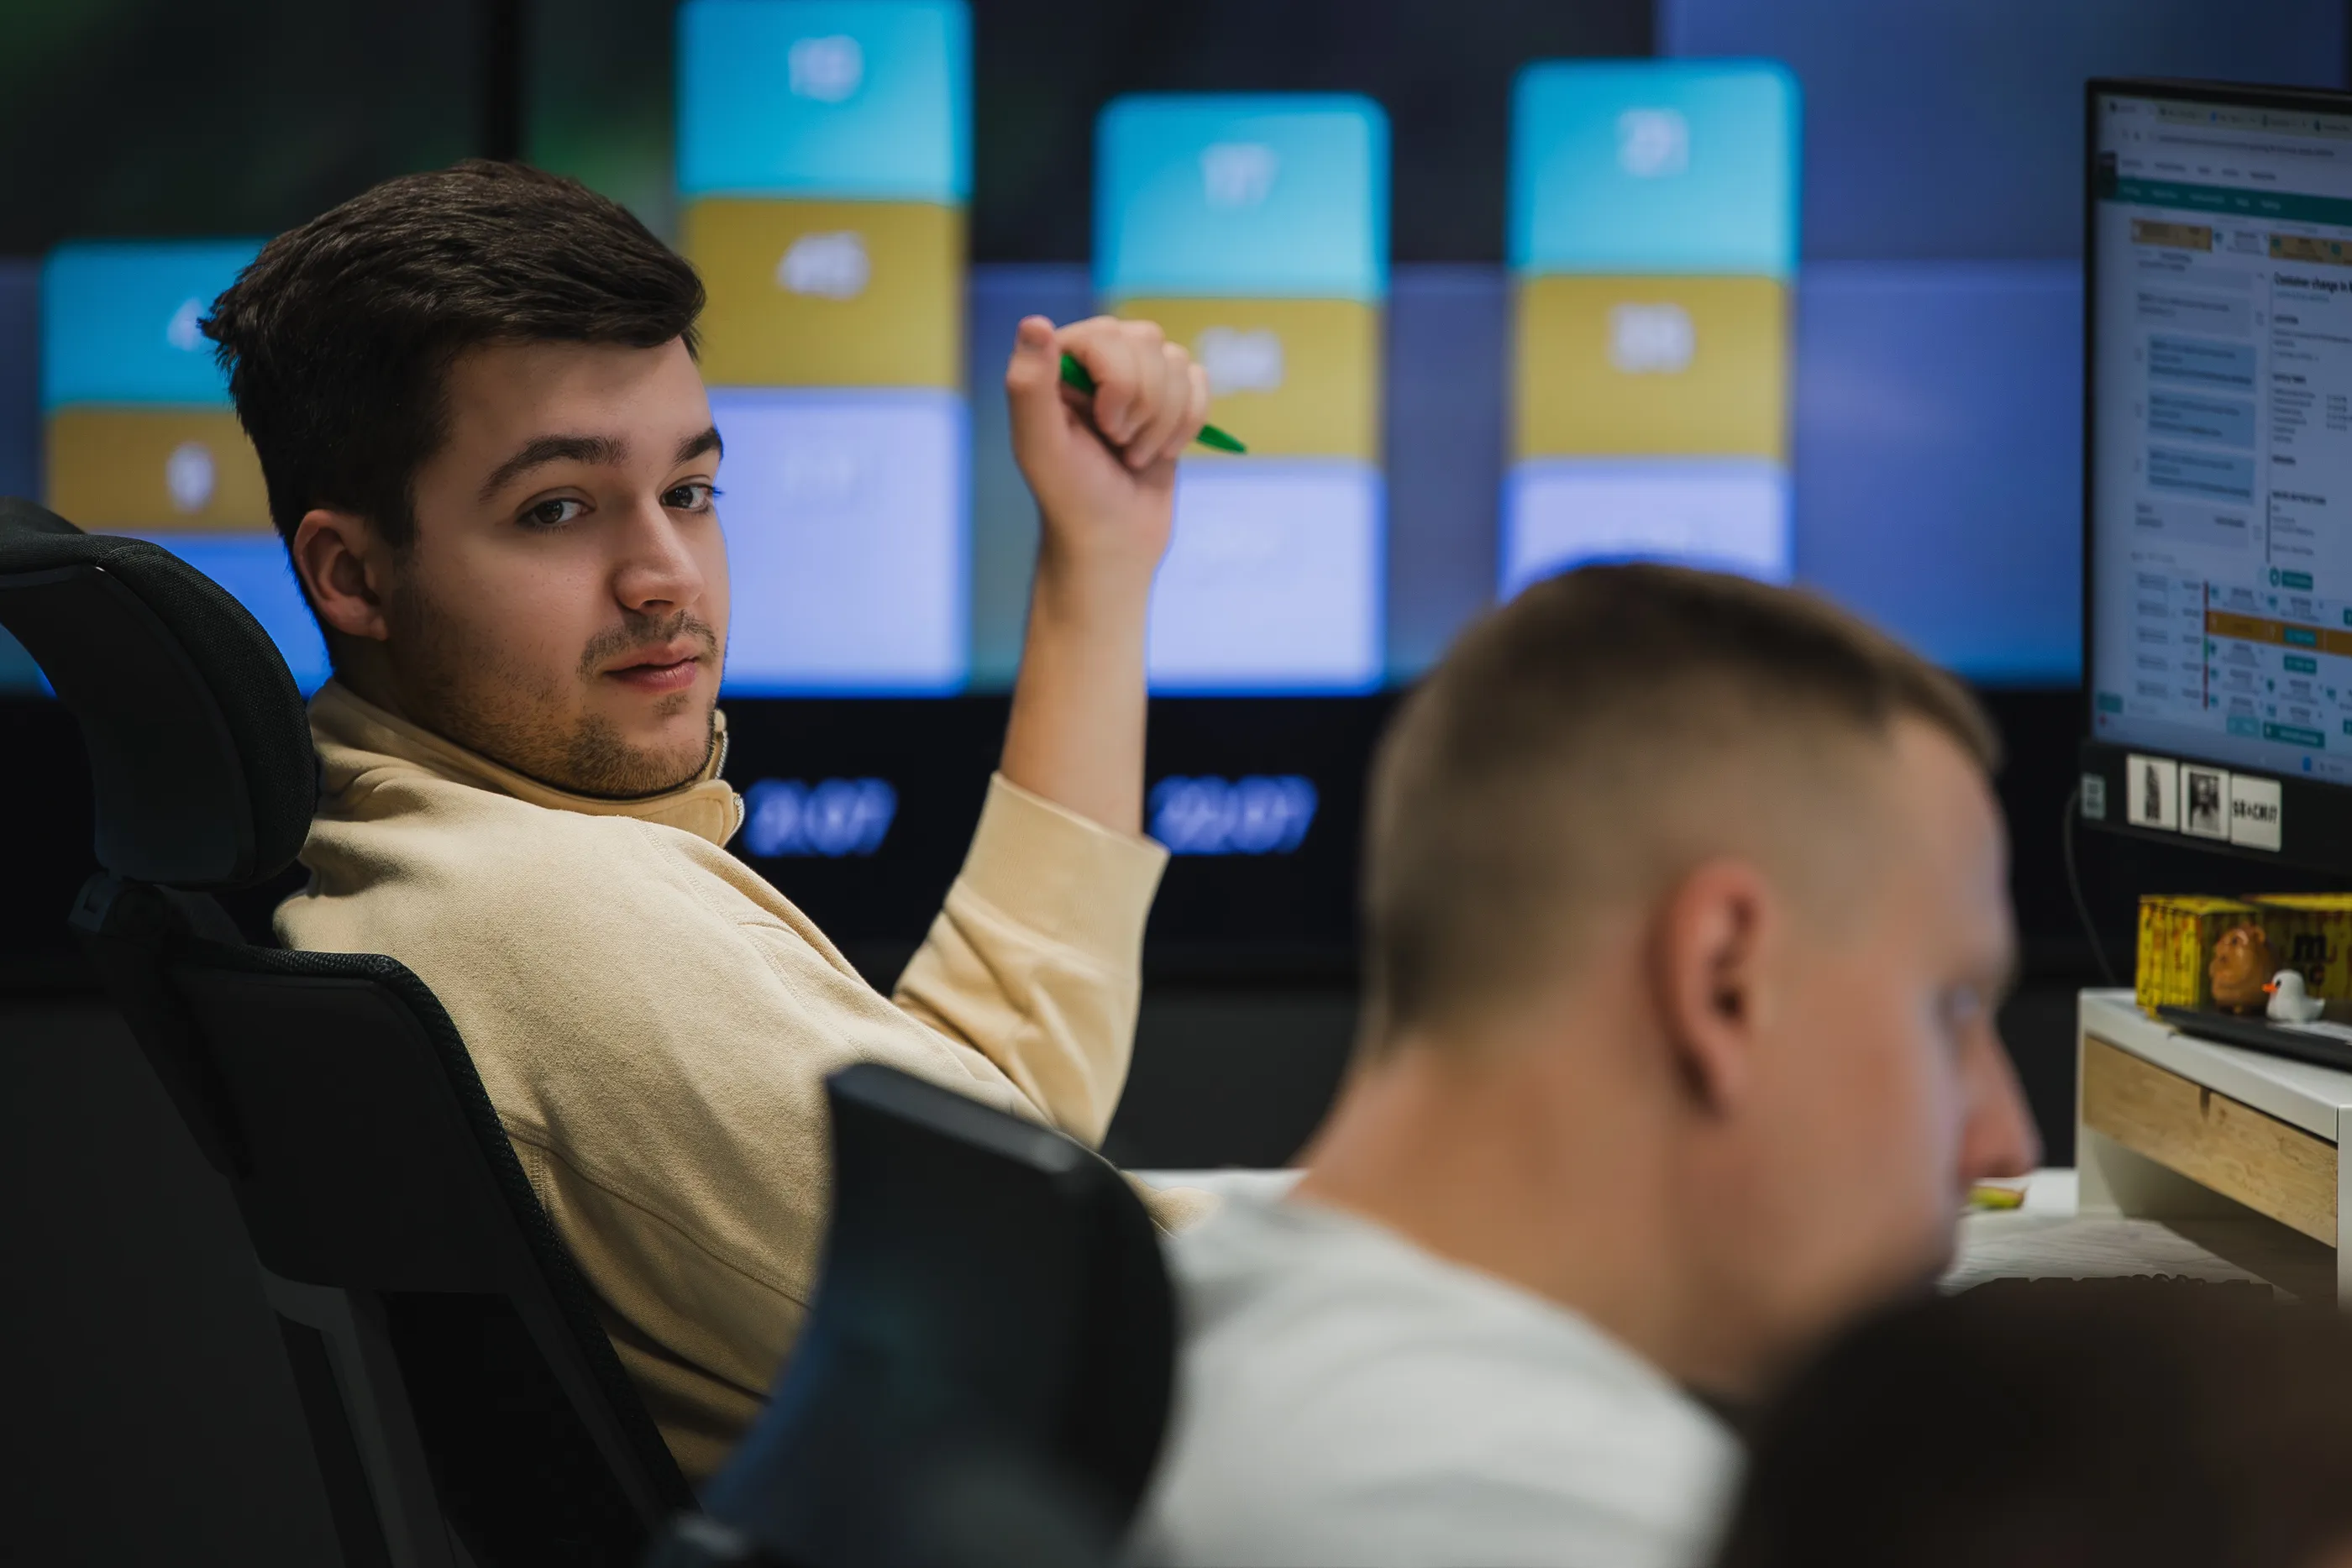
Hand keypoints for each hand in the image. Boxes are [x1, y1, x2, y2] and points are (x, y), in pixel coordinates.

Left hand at [1004, 314, 1209, 596]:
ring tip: (1134, 455)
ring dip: (1164, 421)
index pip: (1106, 335)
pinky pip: (1199, 380)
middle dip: (1143, 404)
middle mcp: (1096, 363)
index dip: (1118, 383)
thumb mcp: (1040, 445)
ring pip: (1177, 360)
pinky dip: (1189, 422)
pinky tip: (1162, 451)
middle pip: (1147, 340)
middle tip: (1118, 444)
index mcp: (1058, 364)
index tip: (1104, 429)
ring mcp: (1136, 380)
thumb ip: (1029, 385)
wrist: (1114, 542)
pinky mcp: (1169, 400)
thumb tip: (1034, 321)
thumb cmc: (1072, 497)